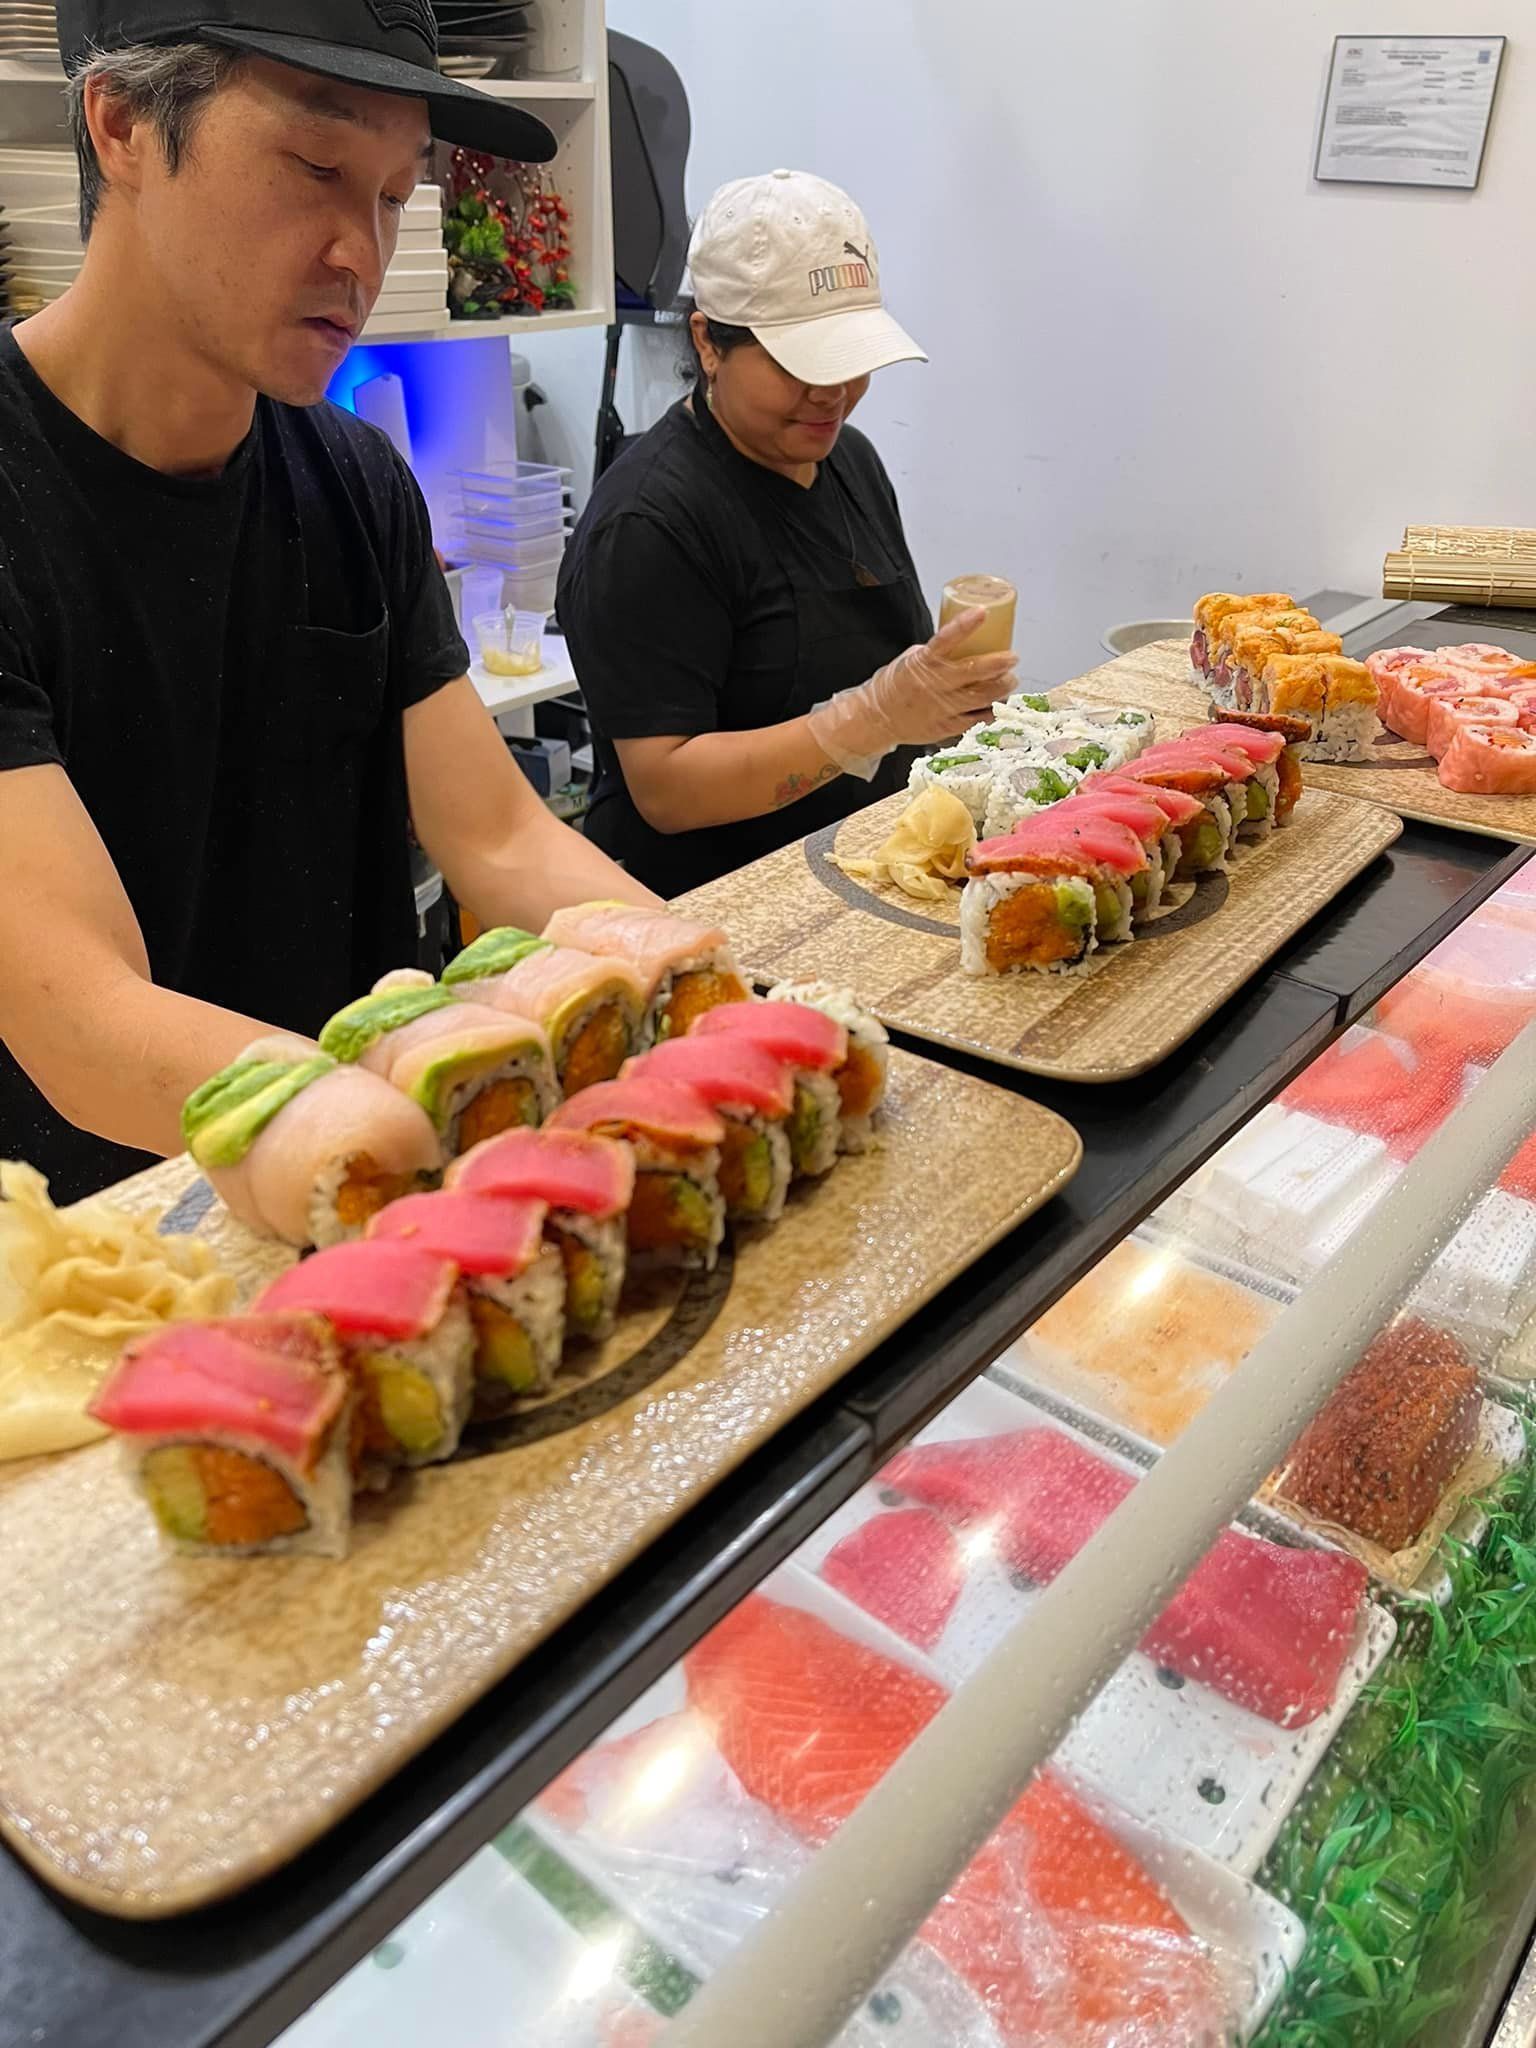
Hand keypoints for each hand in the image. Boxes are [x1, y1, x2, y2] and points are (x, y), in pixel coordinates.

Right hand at [807, 608, 1020, 777]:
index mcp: (922, 663)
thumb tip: (962, 644)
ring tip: (1010, 680)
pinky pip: (975, 719)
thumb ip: (935, 653)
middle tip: (1012, 657)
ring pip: (980, 697)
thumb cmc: (893, 687)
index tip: (983, 613)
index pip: (946, 639)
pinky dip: (990, 711)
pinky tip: (997, 704)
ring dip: (1000, 687)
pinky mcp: (945, 727)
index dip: (966, 625)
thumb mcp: (910, 660)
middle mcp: (934, 685)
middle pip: (974, 671)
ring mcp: (941, 708)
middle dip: (999, 663)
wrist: (876, 719)